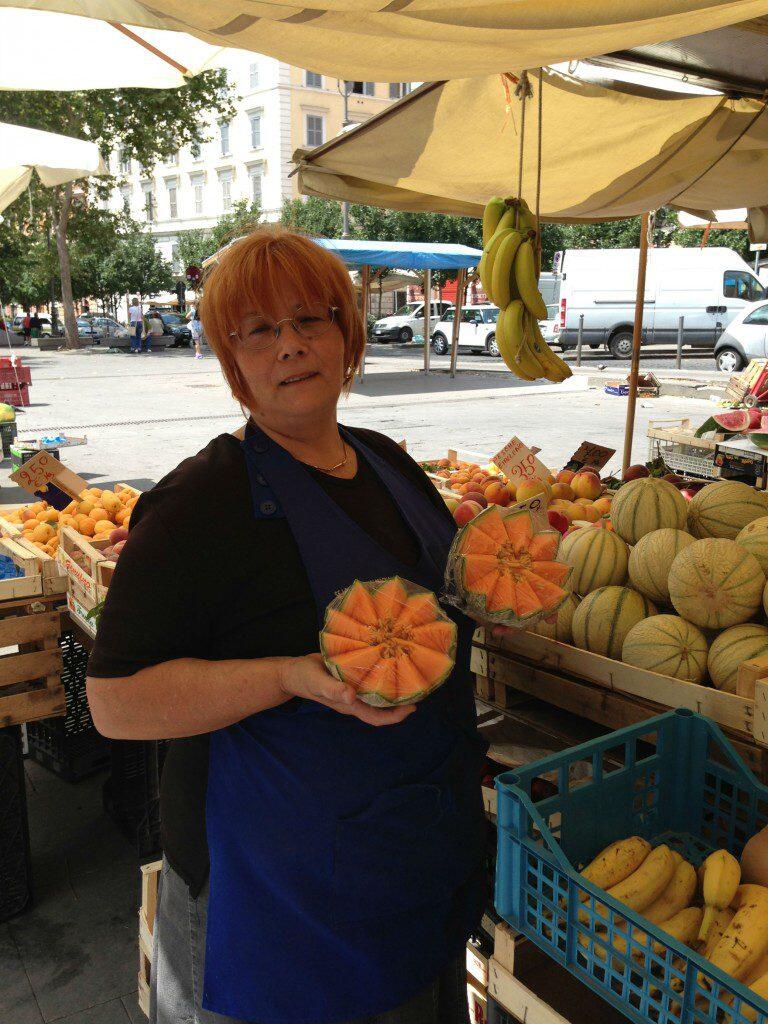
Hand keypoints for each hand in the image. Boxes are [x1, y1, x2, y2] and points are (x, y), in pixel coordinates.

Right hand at [278, 653, 415, 726]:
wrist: (292, 670)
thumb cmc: (304, 678)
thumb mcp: (317, 682)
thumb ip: (333, 689)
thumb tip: (351, 696)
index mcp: (349, 705)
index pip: (377, 717)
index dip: (396, 716)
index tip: (413, 706)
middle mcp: (354, 699)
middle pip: (382, 708)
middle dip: (401, 703)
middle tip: (419, 688)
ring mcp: (353, 688)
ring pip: (378, 694)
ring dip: (393, 689)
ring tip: (410, 676)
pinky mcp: (350, 676)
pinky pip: (370, 680)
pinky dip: (382, 675)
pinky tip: (390, 662)